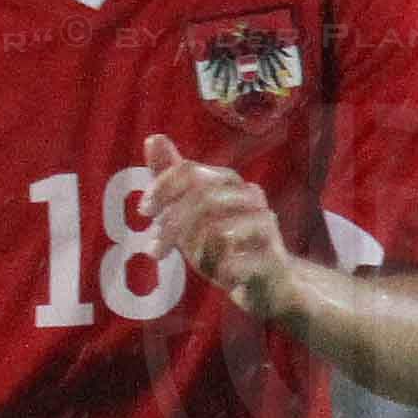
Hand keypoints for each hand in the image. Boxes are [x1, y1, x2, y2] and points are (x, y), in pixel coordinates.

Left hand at [139, 131, 295, 318]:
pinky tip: (218, 272)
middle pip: (202, 197)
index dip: (161, 188)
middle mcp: (249, 196)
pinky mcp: (273, 257)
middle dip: (172, 225)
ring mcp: (264, 225)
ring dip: (193, 247)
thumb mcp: (189, 210)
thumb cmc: (223, 242)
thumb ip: (172, 177)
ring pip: (220, 228)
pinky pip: (240, 259)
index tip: (144, 212)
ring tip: (186, 260)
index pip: (188, 171)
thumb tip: (153, 138)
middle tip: (154, 250)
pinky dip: (222, 266)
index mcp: (227, 182)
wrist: (268, 279)